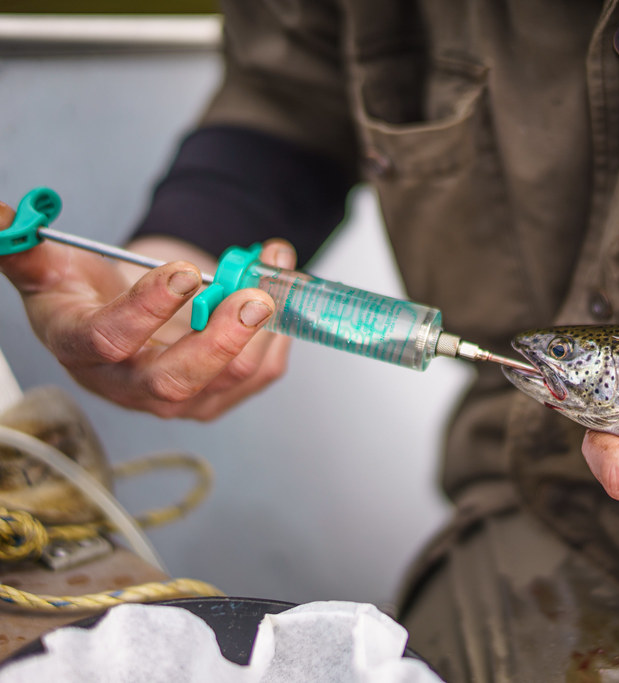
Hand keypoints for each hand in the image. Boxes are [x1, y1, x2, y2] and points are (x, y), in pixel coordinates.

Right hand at [0, 200, 293, 419]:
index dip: (147, 310)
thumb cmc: (92, 292)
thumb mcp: (56, 267)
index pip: (110, 342)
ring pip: (233, 378)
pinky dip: (284, 329)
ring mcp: (182, 399)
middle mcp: (131, 386)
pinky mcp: (222, 396)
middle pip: (176, 382)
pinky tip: (286, 286)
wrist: (133, 311)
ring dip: (267, 323)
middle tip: (254, 296)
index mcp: (83, 351)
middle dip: (220, 340)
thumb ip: (30, 250)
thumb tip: (1, 218)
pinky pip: (264, 371)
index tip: (186, 271)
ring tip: (276, 265)